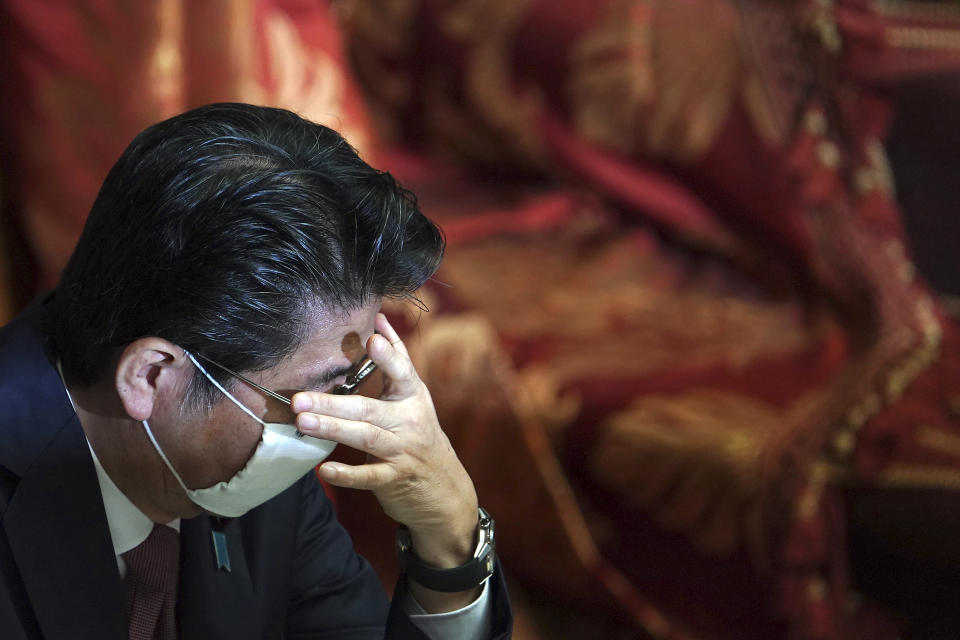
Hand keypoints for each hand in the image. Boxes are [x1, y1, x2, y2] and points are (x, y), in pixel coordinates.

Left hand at [291, 314, 480, 607]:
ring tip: (303, 422)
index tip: (371, 341)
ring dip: (332, 430)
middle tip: (300, 399)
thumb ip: (396, 360)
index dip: (388, 358)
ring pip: (365, 438)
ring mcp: (403, 451)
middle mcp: (410, 422)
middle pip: (369, 409)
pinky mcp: (394, 479)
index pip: (402, 373)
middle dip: (333, 404)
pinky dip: (346, 475)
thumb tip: (379, 318)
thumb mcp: (413, 396)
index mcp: (413, 397)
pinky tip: (322, 469)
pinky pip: (368, 477)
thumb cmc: (418, 431)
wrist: (444, 489)